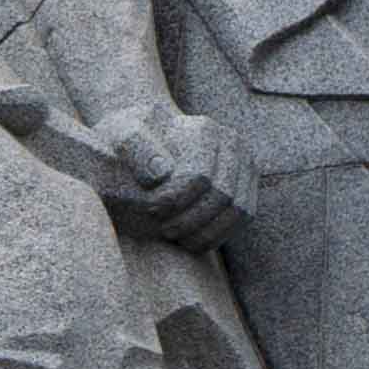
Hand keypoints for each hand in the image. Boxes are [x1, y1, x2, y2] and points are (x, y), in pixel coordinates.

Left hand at [85, 103, 245, 250]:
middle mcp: (232, 143)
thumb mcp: (120, 135)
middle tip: (164, 229)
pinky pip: (242, 218)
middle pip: (221, 195)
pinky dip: (219, 234)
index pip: (199, 175)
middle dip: (190, 218)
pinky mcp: (248, 185)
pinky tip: (191, 239)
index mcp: (205, 129)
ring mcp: (245, 164)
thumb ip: (134, 147)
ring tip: (176, 235)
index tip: (152, 210)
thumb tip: (162, 173)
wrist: (149, 144)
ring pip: (237, 210)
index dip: (175, 200)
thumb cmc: (131, 142)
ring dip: (205, 230)